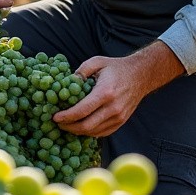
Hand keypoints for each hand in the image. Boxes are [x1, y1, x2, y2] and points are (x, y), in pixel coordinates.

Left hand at [52, 42, 183, 136]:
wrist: (141, 75)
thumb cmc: (116, 68)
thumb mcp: (97, 62)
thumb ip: (81, 71)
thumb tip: (66, 83)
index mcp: (105, 92)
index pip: (82, 110)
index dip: (67, 116)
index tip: (55, 117)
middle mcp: (113, 107)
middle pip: (87, 125)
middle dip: (69, 127)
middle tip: (57, 123)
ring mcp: (119, 117)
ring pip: (94, 132)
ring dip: (78, 131)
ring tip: (66, 125)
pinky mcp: (121, 122)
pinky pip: (102, 133)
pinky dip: (89, 132)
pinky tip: (80, 127)